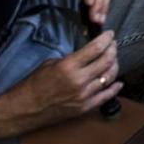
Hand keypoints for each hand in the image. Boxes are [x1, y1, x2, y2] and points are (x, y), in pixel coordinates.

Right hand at [2, 31, 122, 127]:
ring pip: (109, 77)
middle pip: (107, 61)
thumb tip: (86, 55)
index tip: (110, 35)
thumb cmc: (33, 86)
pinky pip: (106, 97)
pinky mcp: (84, 108)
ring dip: (114, 66)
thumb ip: (71, 59)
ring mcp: (83, 96)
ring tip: (113, 60)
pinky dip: (114, 88)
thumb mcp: (50, 64)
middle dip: (113, 50)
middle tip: (113, 45)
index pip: (96, 48)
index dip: (106, 39)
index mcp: (68, 67)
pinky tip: (118, 82)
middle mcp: (79, 81)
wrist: (24, 109)